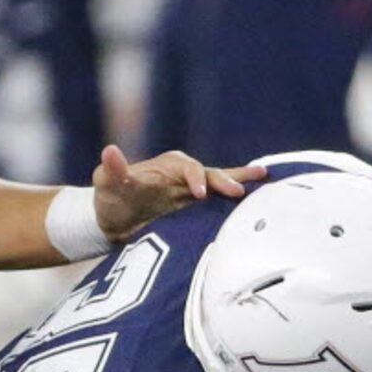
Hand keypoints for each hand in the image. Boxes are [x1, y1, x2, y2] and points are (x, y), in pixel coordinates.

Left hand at [92, 144, 264, 241]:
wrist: (115, 221)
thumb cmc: (111, 199)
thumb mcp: (107, 184)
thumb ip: (112, 169)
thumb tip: (109, 150)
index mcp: (168, 165)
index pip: (188, 168)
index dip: (196, 179)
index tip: (201, 194)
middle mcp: (185, 174)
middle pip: (211, 174)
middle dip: (225, 181)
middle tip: (238, 193)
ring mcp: (194, 191)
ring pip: (221, 184)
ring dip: (240, 183)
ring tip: (264, 179)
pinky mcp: (198, 208)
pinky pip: (221, 201)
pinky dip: (238, 198)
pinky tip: (261, 193)